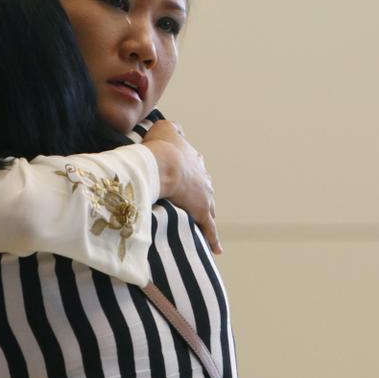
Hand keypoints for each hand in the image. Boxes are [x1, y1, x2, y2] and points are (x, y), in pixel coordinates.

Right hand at [142, 121, 221, 254]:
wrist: (165, 164)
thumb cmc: (161, 147)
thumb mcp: (164, 128)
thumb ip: (171, 128)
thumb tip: (176, 129)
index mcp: (194, 159)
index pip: (194, 166)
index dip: (187, 171)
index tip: (181, 175)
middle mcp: (203, 177)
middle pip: (203, 187)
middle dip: (198, 193)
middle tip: (189, 199)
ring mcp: (205, 195)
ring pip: (209, 207)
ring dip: (205, 213)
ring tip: (199, 221)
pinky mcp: (203, 212)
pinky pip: (209, 229)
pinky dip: (213, 238)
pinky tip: (217, 249)